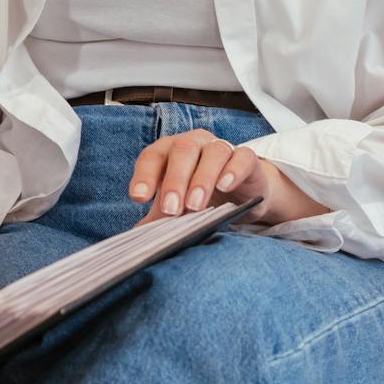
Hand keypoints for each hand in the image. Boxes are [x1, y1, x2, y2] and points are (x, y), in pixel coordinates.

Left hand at [130, 129, 329, 226]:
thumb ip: (157, 218)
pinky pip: (242, 157)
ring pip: (212, 153)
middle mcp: (194, 143)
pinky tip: (225, 186)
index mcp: (169, 151)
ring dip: (203, 178)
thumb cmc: (200, 195)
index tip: (138, 198)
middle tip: (171, 209)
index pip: (152, 156)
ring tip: (195, 205)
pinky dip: (233, 170)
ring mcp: (222, 147)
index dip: (144, 175)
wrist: (242, 194)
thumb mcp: (177, 206)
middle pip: (182, 151)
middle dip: (174, 180)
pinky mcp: (248, 159)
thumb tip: (135, 240)